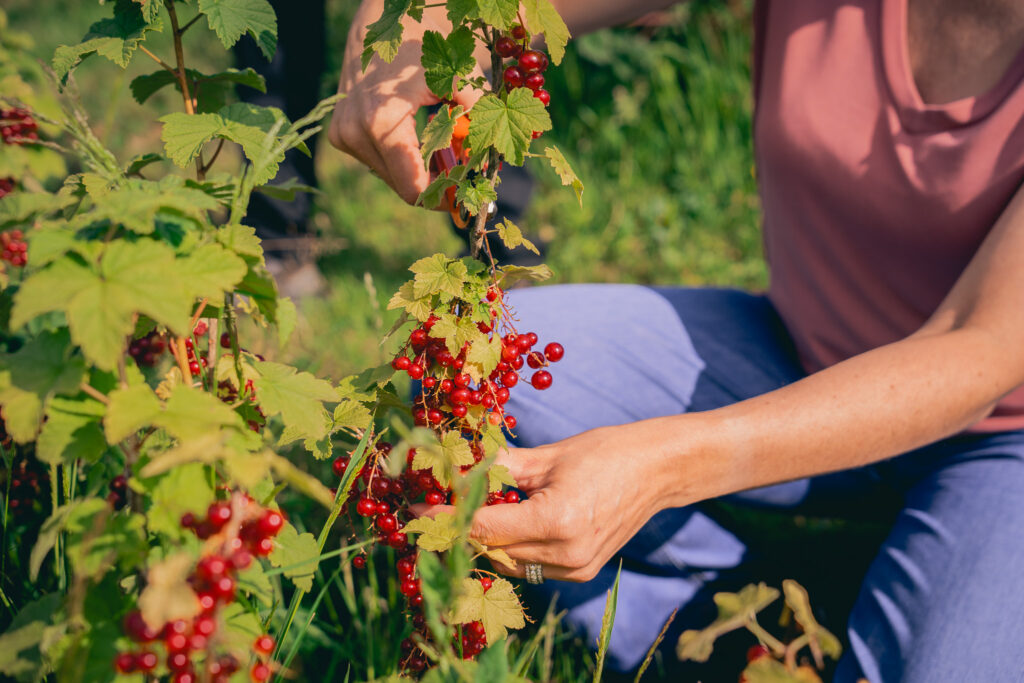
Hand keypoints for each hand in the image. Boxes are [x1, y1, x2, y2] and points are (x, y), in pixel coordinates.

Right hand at [329, 0, 483, 204]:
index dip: (442, 197)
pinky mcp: (341, 134)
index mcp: (381, 122)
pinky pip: (379, 161)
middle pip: (402, 186)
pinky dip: (404, 159)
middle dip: (435, 184)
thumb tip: (491, 164)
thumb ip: (478, 120)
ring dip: (419, 171)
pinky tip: (423, 141)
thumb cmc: (424, 47)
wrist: (381, 20)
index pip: (412, 187)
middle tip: (464, 175)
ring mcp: (344, 135)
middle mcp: (355, 133)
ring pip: (390, 176)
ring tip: (446, 152)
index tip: (466, 195)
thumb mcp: (459, 78)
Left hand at [414, 416, 704, 581]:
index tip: (413, 510)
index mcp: (556, 521)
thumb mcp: (549, 455)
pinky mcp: (581, 572)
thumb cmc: (607, 451)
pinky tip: (502, 520)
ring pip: (507, 561)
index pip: (483, 527)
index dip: (444, 519)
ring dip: (483, 539)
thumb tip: (454, 466)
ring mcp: (575, 568)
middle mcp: (565, 554)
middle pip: (491, 549)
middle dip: (458, 528)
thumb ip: (500, 467)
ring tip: (464, 510)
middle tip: (432, 507)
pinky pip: (529, 565)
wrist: (660, 471)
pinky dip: (510, 545)